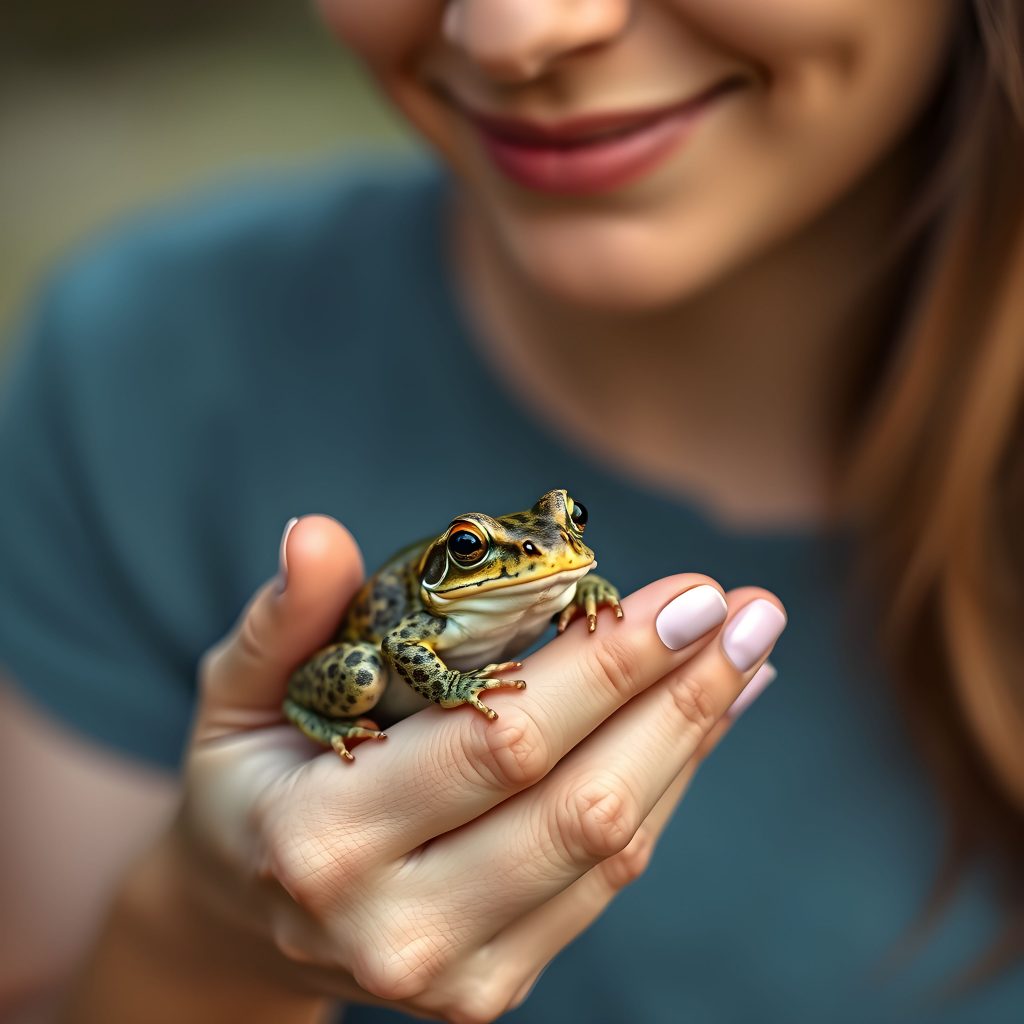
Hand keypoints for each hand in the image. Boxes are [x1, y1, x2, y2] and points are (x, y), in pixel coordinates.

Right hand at [177, 515, 784, 1021]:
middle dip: (678, 697)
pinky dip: (668, 790)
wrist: (245, 918)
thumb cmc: (247, 785)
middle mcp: (394, 925)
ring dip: (692, 741)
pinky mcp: (494, 987)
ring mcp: (454, 974)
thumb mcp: (235, 693)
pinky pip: (606, 880)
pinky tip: (705, 721)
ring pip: (611, 848)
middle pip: (580, 804)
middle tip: (748, 613)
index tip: (688, 593)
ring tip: (749, 656)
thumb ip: (281, 619)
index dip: (606, 665)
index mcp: (322, 838)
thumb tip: (319, 533)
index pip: (497, 740)